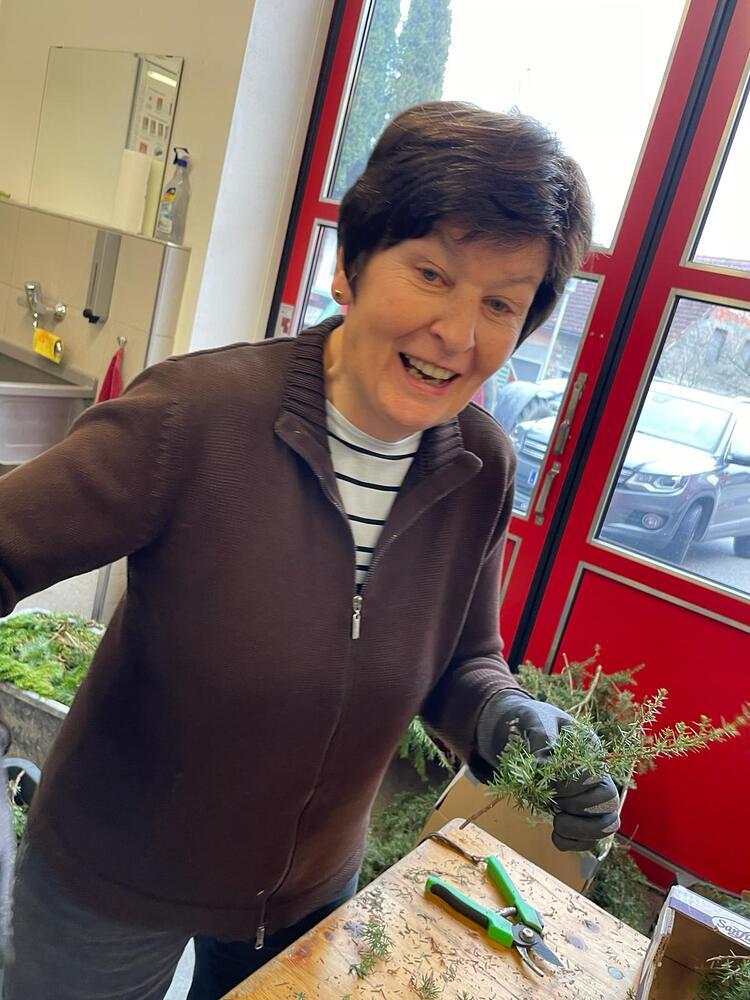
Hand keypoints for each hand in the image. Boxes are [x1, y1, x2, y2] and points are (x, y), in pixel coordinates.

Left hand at [476, 690, 620, 851]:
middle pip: (609, 801)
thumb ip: (540, 736)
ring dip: (582, 830)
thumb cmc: (530, 722)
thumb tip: (542, 763)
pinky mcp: (579, 814)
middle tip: (553, 799)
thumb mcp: (532, 719)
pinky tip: (555, 833)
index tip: (546, 780)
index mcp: (590, 749)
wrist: (521, 730)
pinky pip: (589, 839)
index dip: (572, 783)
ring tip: (556, 821)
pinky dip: (574, 842)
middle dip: (578, 805)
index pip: (596, 775)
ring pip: (607, 825)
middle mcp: (597, 774)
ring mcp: (590, 796)